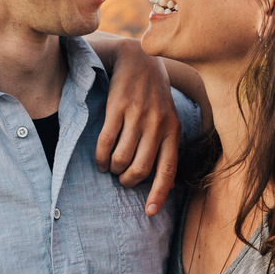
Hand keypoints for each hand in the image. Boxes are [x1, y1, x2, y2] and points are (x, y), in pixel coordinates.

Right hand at [85, 32, 179, 215]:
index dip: (159, 193)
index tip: (150, 212)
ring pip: (122, 158)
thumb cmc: (154, 97)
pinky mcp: (118, 108)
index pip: (168, 169)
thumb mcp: (169, 119)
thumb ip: (168, 148)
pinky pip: (106, 142)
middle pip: (141, 168)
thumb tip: (170, 185)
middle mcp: (158, 125)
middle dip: (128, 180)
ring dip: (114, 169)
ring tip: (111, 168)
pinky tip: (101, 160)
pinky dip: (102, 157)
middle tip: (123, 179)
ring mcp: (138, 116)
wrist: (140, 61)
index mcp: (173, 130)